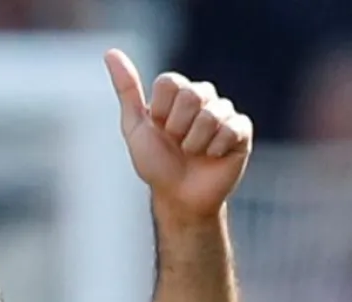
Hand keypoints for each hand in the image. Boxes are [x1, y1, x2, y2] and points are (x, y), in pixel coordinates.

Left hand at [104, 49, 252, 219]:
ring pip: (212, 114)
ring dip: (195, 142)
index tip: (159, 128)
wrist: (179, 198)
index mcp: (177, 94)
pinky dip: (216, 148)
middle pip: (192, 94)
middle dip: (178, 127)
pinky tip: (212, 157)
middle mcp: (202, 99)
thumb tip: (110, 53)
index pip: (170, 82)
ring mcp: (224, 113)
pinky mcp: (241, 131)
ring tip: (193, 154)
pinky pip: (232, 128)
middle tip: (178, 145)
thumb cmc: (156, 165)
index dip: (161, 111)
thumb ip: (127, 90)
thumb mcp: (135, 128)